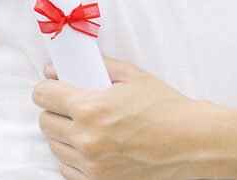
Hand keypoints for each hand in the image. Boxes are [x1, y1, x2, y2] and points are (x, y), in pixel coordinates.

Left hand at [35, 59, 236, 179]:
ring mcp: (90, 166)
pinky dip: (72, 157)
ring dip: (63, 134)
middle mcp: (85, 139)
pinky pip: (66, 169)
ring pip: (54, 146)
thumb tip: (64, 67)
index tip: (51, 86)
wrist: (192, 143)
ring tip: (85, 126)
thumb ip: (98, 67)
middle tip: (71, 104)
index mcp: (91, 108)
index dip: (46, 87)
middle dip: (55, 109)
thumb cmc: (166, 108)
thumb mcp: (133, 77)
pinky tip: (91, 146)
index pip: (44, 96)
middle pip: (45, 122)